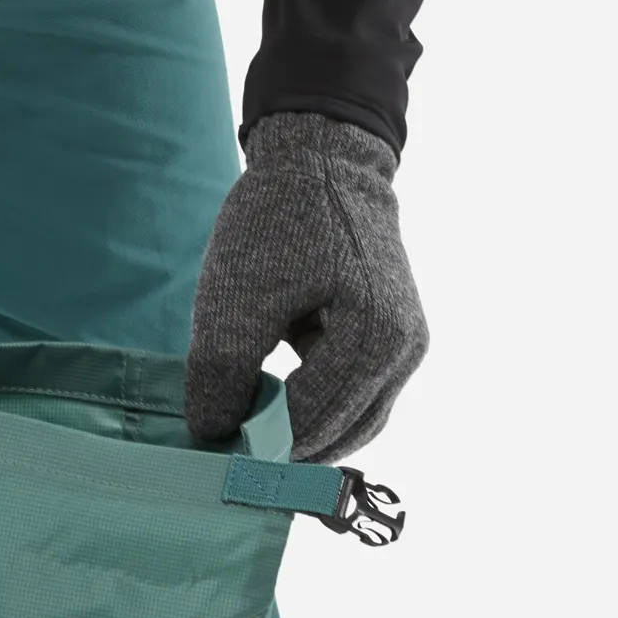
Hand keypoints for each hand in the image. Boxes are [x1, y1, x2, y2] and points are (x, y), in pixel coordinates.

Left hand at [184, 111, 427, 460]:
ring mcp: (406, 347)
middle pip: (340, 434)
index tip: (211, 454)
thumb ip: (222, 370)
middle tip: (225, 458)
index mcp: (377, 337)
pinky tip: (271, 406)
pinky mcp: (394, 341)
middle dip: (282, 451)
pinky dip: (314, 411)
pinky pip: (354, 399)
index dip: (259, 444)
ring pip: (351, 424)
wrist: (322, 159)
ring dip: (301, 436)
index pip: (313, 420)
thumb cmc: (280, 220)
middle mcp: (405, 350)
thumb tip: (213, 434)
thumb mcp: (235, 295)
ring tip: (246, 437)